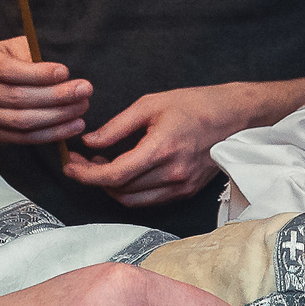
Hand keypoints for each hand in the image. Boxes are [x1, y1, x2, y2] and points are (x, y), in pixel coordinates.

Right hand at [0, 37, 91, 145]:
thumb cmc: (2, 62)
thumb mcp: (12, 48)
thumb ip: (32, 54)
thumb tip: (63, 72)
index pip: (8, 69)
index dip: (38, 73)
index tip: (65, 72)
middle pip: (18, 97)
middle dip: (56, 95)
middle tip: (84, 90)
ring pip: (23, 121)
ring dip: (57, 116)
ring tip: (81, 108)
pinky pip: (26, 138)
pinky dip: (52, 133)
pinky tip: (72, 125)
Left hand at [63, 83, 260, 207]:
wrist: (234, 117)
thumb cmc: (194, 105)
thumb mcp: (151, 105)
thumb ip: (116, 127)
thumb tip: (90, 142)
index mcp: (161, 150)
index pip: (114, 175)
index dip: (86, 174)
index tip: (70, 165)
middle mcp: (171, 174)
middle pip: (119, 191)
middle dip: (95, 179)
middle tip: (84, 159)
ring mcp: (180, 186)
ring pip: (132, 200)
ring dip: (112, 187)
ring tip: (104, 165)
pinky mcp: (185, 191)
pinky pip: (149, 200)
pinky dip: (131, 191)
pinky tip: (126, 171)